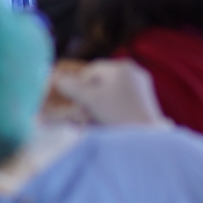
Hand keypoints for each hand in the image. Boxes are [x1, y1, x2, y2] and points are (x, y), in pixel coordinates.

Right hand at [43, 59, 167, 126]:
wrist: (147, 136)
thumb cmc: (117, 114)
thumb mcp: (90, 99)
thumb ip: (71, 86)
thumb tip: (56, 78)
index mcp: (121, 66)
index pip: (90, 70)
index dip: (76, 84)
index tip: (71, 100)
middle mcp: (134, 71)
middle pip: (102, 80)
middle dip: (88, 94)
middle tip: (82, 110)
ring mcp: (142, 85)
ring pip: (112, 90)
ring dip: (100, 101)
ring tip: (94, 117)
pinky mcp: (146, 100)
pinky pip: (123, 98)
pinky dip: (113, 106)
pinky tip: (109, 119)